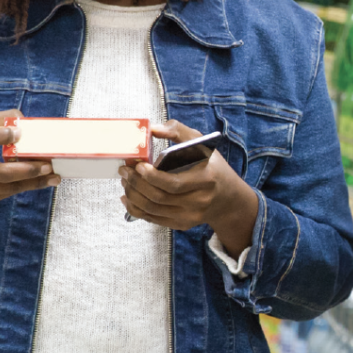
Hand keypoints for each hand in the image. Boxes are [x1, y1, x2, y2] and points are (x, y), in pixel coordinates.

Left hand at [120, 120, 258, 256]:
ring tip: (125, 180)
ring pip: (152, 209)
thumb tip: (152, 129)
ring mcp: (190, 216)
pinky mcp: (181, 224)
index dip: (151, 177)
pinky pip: (152, 219)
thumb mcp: (202, 143)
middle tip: (125, 170)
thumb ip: (178, 131)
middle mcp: (199, 201)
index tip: (138, 165)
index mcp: (206, 179)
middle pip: (159, 197)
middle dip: (136, 183)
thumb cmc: (211, 166)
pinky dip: (135, 209)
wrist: (228, 198)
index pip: (173, 183)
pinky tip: (128, 197)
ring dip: (133, 195)